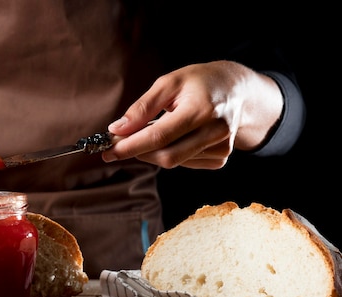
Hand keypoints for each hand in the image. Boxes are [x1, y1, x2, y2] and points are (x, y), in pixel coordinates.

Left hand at [102, 60, 282, 168]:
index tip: (108, 151)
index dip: (130, 146)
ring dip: (153, 151)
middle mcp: (215, 131)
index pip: (159, 136)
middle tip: (118, 143)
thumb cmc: (199, 83)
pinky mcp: (221, 158)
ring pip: (173, 161)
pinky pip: (184, 163)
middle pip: (166, 156)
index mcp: (201, 109)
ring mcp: (221, 147)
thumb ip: (142, 108)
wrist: (239, 90)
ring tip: (152, 130)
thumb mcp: (169, 83)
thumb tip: (117, 129)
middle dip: (137, 152)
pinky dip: (170, 152)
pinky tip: (176, 136)